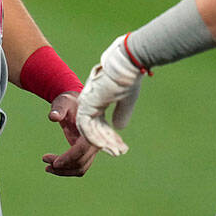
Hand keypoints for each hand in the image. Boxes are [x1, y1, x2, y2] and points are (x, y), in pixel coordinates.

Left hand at [41, 92, 99, 176]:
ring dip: (64, 171)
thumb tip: (53, 117)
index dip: (68, 158)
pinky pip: (79, 165)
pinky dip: (67, 169)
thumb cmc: (68, 101)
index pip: (81, 150)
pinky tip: (53, 165)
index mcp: (92, 130)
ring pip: (81, 168)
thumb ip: (58, 109)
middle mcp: (95, 141)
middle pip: (81, 163)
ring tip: (47, 167)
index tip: (54, 162)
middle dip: (63, 167)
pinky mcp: (86, 151)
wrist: (75, 102)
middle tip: (45, 163)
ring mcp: (92, 148)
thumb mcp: (62, 102)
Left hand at [75, 36, 144, 155]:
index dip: (110, 135)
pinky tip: (107, 146)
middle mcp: (90, 102)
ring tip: (116, 152)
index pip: (100, 122)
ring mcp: (87, 103)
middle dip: (107, 142)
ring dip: (103, 143)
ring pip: (90, 130)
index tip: (122, 146)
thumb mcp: (126, 98)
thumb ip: (122, 113)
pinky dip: (96, 138)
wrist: (125, 62)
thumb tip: (118, 127)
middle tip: (119, 152)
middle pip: (94, 128)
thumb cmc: (127, 77)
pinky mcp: (87, 104)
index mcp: (98, 98)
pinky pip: (88, 127)